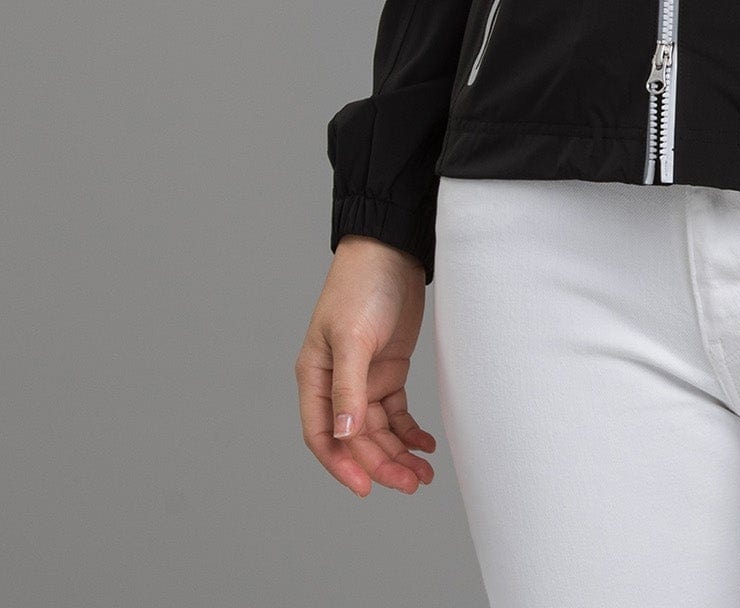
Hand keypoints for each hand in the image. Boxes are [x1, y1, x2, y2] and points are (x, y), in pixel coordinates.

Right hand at [295, 235, 439, 496]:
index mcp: (315, 376)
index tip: (366, 488)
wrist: (392, 251)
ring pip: (377, 430)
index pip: (322, 434)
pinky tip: (425, 445)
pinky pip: (395, 412)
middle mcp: (336, 383)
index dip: (342, 464)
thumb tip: (345, 434)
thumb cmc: (362, 286)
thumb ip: (348, 388)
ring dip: (397, 453)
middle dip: (380, 463)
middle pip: (356, 438)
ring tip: (422, 474)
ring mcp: (364, 378)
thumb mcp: (353, 337)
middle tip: (410, 483)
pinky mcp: (388, 369)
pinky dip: (408, 431)